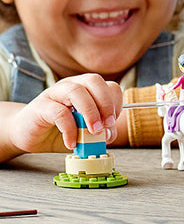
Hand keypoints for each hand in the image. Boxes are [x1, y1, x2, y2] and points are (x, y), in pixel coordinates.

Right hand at [8, 74, 122, 154]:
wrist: (27, 134)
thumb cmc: (59, 130)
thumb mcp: (84, 132)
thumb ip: (99, 132)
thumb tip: (109, 135)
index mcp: (86, 87)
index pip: (108, 85)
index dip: (115, 103)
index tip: (113, 122)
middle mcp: (72, 85)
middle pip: (94, 81)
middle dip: (105, 103)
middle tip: (107, 125)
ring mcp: (55, 93)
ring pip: (77, 91)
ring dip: (90, 112)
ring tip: (94, 132)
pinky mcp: (40, 106)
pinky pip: (59, 112)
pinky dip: (69, 129)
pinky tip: (72, 142)